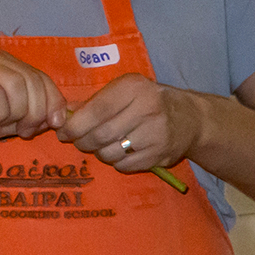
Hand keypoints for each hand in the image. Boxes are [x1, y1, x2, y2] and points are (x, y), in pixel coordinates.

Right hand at [0, 45, 62, 145]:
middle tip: (23, 131)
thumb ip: (27, 116)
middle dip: (36, 113)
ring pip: (18, 88)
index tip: (46, 127)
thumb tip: (58, 118)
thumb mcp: (0, 120)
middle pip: (35, 82)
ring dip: (16, 115)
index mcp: (3, 62)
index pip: (44, 78)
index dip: (52, 104)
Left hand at [58, 74, 200, 174]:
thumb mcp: (126, 90)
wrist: (191, 119)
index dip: (75, 125)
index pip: (96, 111)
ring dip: (99, 153)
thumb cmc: (149, 101)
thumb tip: (65, 115)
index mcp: (135, 89)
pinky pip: (124, 165)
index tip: (63, 131)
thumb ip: (96, 101)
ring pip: (110, 153)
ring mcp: (156, 135)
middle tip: (79, 141)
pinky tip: (120, 153)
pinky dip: (116, 162)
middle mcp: (148, 110)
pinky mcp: (160, 155)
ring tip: (102, 146)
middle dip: (82, 141)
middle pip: (100, 135)